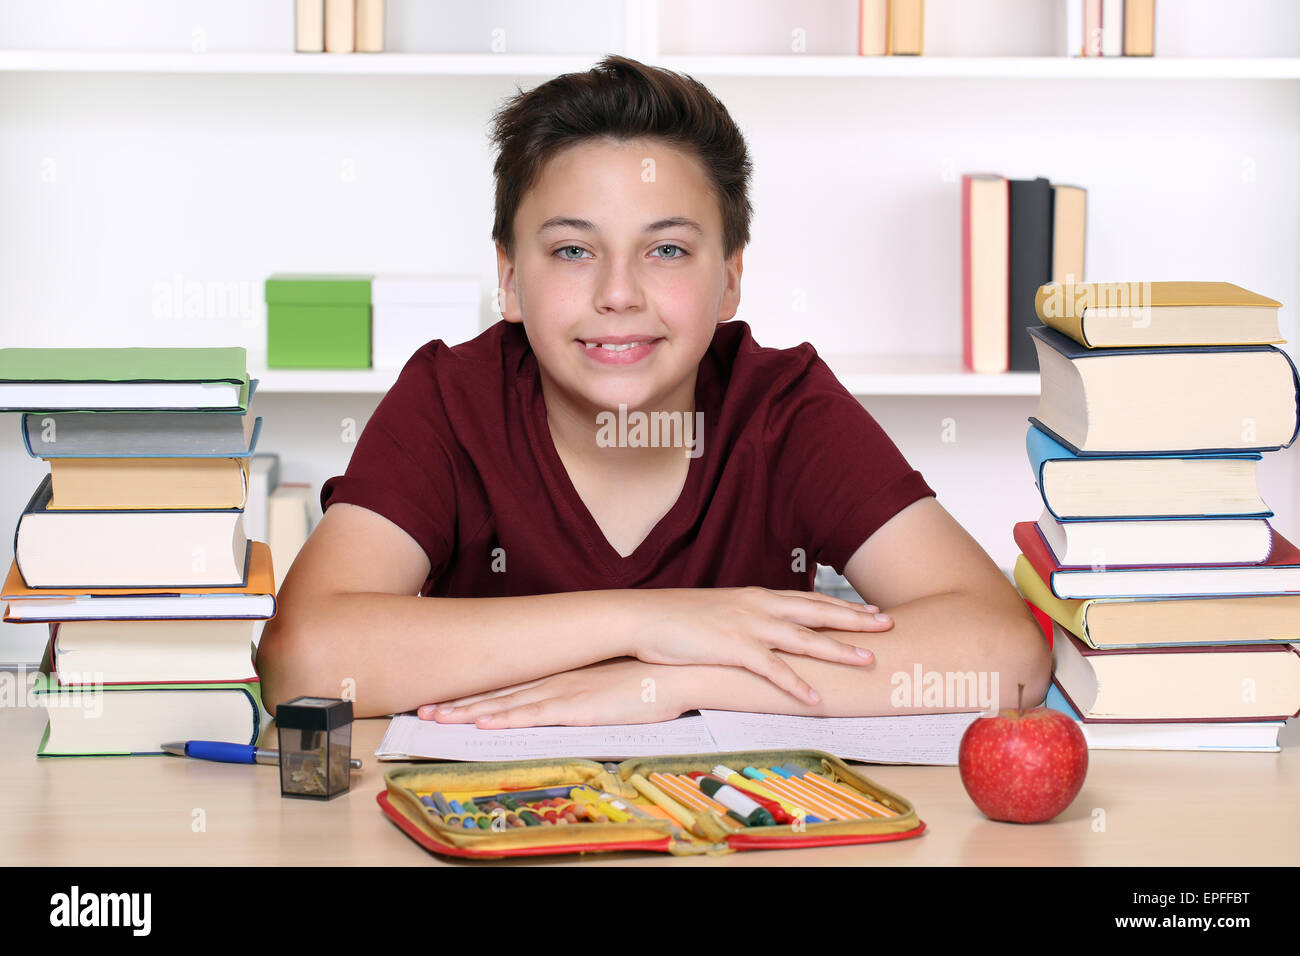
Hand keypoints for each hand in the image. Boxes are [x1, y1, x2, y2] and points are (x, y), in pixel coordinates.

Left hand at [416, 659, 687, 727]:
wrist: (676, 673)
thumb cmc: (647, 680)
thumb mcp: (605, 681)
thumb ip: (582, 688)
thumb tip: (566, 698)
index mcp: (560, 672)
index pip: (509, 683)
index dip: (474, 691)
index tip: (445, 695)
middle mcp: (555, 679)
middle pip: (498, 692)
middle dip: (459, 702)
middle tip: (425, 708)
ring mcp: (565, 692)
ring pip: (507, 703)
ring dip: (470, 711)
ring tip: (437, 717)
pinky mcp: (578, 708)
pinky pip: (535, 716)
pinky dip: (507, 719)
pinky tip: (484, 723)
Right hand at [626, 586, 891, 705]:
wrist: (644, 616)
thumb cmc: (677, 618)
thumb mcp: (719, 613)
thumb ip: (744, 620)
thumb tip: (761, 633)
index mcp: (756, 598)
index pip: (808, 600)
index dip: (841, 607)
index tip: (870, 611)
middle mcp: (759, 607)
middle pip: (817, 612)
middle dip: (855, 619)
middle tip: (888, 623)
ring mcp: (748, 627)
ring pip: (804, 638)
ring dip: (838, 649)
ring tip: (868, 660)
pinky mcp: (733, 648)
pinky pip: (772, 669)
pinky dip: (796, 684)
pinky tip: (815, 697)